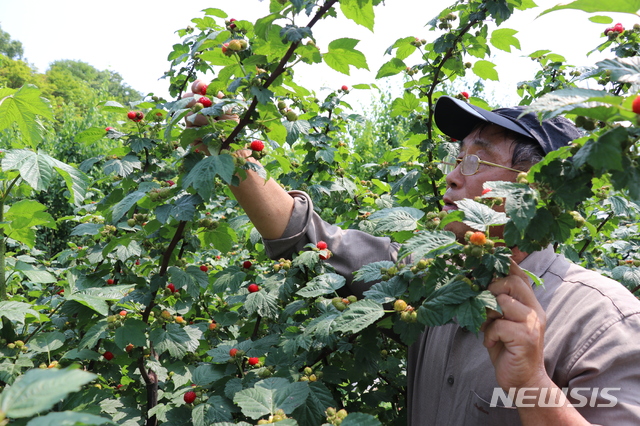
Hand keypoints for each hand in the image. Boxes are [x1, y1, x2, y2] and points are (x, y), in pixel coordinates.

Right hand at [182, 80, 239, 153]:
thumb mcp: (230, 109)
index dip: (197, 86)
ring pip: (188, 114)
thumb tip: (206, 87)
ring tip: (214, 124)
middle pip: (187, 99)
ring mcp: (192, 122)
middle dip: (193, 100)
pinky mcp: (190, 134)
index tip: (199, 88)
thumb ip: (220, 97)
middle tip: (200, 104)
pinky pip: (189, 129)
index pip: (198, 88)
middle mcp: (197, 109)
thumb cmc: (232, 126)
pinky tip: (209, 134)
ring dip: (201, 119)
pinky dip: (200, 130)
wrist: (232, 146)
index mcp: (208, 100)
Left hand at [481, 259, 548, 390]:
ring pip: (503, 301)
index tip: (490, 255)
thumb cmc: (508, 350)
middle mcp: (535, 310)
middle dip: (491, 290)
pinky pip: (499, 325)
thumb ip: (495, 305)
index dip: (505, 264)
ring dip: (487, 314)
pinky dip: (489, 333)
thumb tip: (475, 285)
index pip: (520, 276)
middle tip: (484, 307)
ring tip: (487, 326)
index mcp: (530, 304)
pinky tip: (490, 342)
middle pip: (512, 282)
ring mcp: (532, 323)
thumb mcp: (501, 322)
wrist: (524, 381)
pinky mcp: (526, 337)